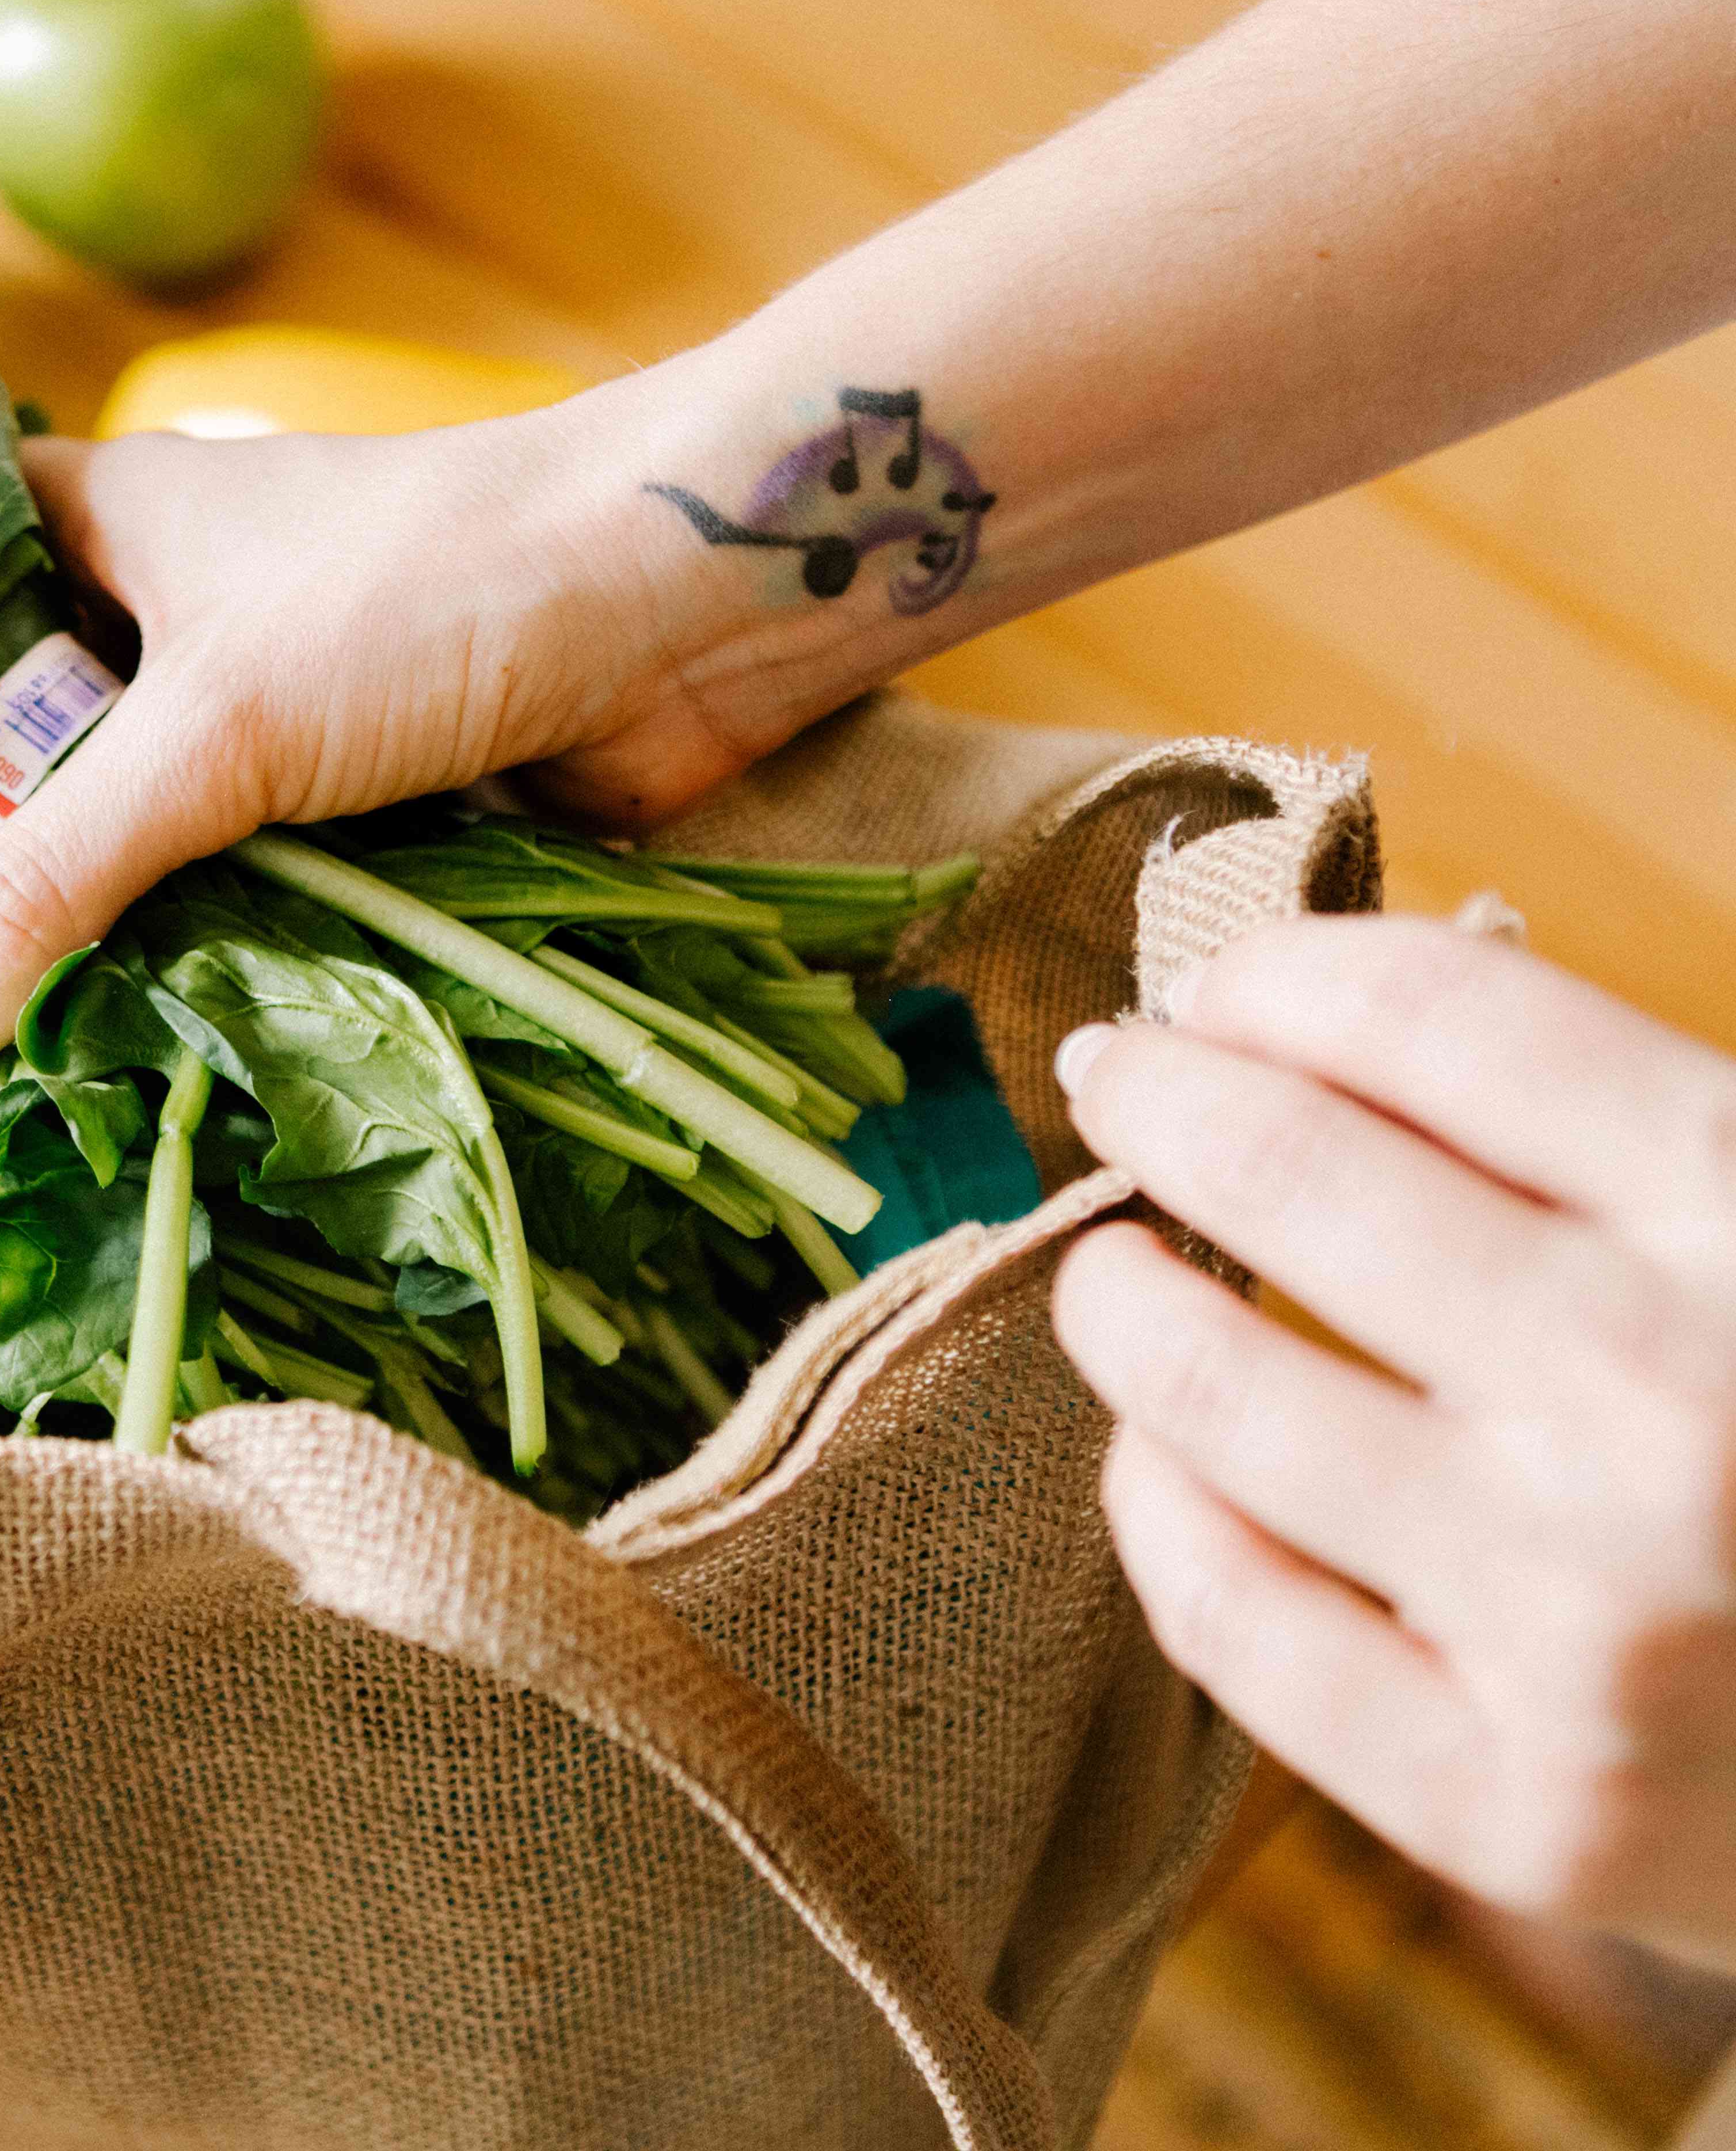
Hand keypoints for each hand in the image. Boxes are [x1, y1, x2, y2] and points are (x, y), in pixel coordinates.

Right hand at [0, 403, 777, 1086]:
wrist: (699, 604)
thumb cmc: (439, 590)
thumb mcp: (212, 732)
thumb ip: (42, 885)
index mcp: (78, 526)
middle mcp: (142, 623)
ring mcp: (236, 729)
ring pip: (99, 855)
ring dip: (48, 950)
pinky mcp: (324, 823)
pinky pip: (207, 916)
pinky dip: (164, 979)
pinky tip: (70, 1067)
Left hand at [1053, 916, 1735, 1965]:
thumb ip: (1602, 1130)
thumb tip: (1306, 1014)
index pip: (1437, 1019)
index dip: (1283, 976)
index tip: (1214, 987)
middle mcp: (1673, 1413)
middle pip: (1289, 1172)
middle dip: (1162, 1098)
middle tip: (1116, 1077)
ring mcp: (1589, 1627)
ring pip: (1211, 1392)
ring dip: (1122, 1299)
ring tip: (1117, 1270)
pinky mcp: (1519, 1813)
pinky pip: (1229, 1617)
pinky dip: (1160, 1504)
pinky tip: (1165, 1455)